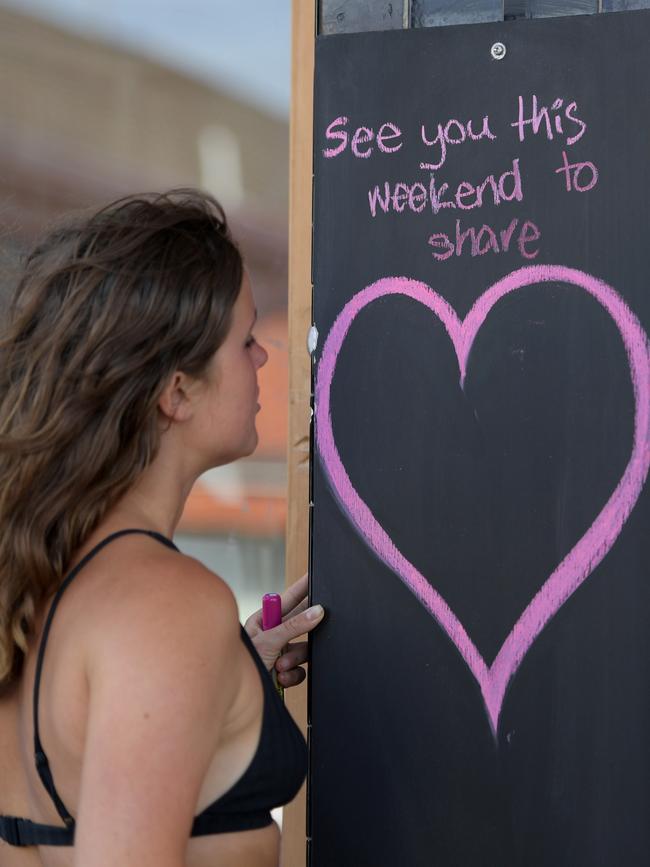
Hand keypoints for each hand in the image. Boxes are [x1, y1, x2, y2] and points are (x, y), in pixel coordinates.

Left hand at [244, 574, 323, 688]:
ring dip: (293, 660)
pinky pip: (300, 670)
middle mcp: (273, 635)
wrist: (237, 697)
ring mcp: (280, 653)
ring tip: (280, 665)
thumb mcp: (269, 641)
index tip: (314, 576)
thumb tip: (316, 612)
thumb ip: (294, 626)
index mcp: (265, 621)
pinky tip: (280, 677)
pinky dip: (292, 675)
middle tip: (319, 619)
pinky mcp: (285, 671)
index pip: (289, 600)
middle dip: (302, 632)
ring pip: (302, 650)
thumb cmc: (242, 664)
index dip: (302, 588)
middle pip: (300, 625)